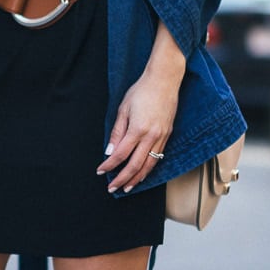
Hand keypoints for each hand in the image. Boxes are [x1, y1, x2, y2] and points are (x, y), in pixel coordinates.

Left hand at [97, 25, 184, 192]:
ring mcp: (161, 136)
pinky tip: (142, 173)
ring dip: (138, 178)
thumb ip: (117, 132)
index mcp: (137, 129)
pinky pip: (158, 157)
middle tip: (113, 189)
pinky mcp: (168, 135)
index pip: (120, 154)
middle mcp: (151, 136)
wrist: (164, 80)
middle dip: (123, 179)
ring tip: (128, 187)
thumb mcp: (123, 109)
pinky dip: (149, 168)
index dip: (109, 165)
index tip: (101, 171)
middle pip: (135, 165)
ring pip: (149, 164)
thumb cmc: (141, 91)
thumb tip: (109, 151)